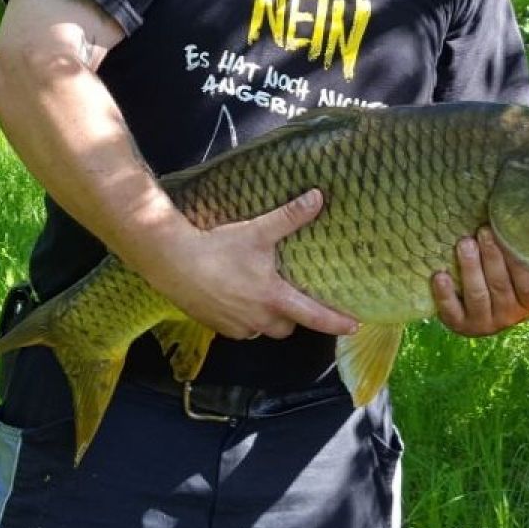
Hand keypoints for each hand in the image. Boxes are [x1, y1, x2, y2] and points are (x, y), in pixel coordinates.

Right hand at [157, 189, 358, 341]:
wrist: (174, 262)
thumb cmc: (219, 248)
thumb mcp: (258, 230)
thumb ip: (290, 216)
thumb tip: (318, 197)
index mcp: (273, 298)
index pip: (314, 316)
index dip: (336, 322)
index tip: (355, 327)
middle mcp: (258, 319)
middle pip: (288, 327)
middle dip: (293, 316)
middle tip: (293, 298)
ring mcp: (236, 326)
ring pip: (263, 330)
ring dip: (267, 318)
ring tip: (263, 297)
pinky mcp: (217, 327)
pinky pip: (241, 330)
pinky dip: (245, 318)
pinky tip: (236, 298)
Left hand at [431, 226, 528, 335]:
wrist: (477, 306)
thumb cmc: (500, 274)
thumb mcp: (514, 267)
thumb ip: (517, 252)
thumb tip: (513, 215)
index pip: (527, 284)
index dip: (517, 260)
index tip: (506, 234)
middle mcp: (510, 316)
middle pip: (500, 286)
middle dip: (491, 256)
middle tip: (483, 231)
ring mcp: (485, 324)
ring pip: (477, 296)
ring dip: (470, 268)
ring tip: (464, 244)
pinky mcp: (461, 326)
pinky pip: (452, 312)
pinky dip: (445, 294)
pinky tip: (440, 275)